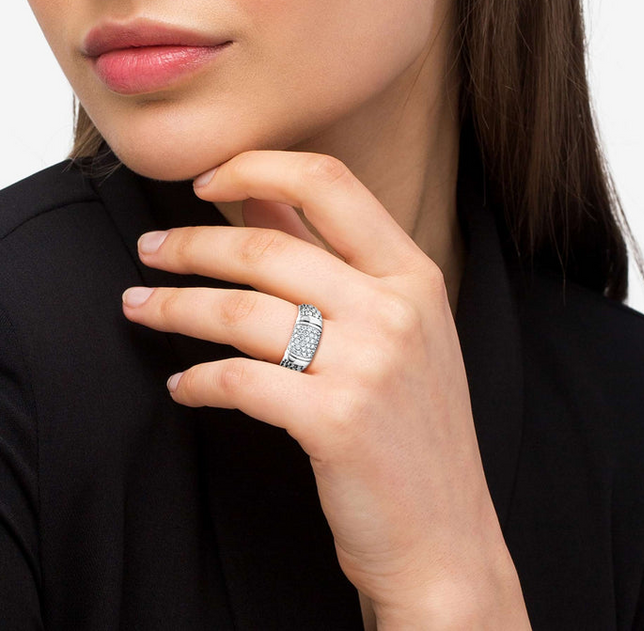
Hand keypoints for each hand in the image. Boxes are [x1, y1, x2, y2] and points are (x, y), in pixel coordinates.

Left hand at [121, 150, 529, 627]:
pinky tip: (184, 385)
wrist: (445, 535)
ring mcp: (369, 363)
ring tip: (139, 308)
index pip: (328, 183)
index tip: (207, 180)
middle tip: (149, 250)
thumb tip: (262, 206)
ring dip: (175, 306)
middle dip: (189, 244)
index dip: (257, 167)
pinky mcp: (335, 420)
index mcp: (414, 275)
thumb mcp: (396, 333)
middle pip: (265, 248)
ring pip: (241, 311)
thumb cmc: (414, 430)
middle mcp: (396, 309)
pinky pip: (239, 380)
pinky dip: (199, 380)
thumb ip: (334, 265)